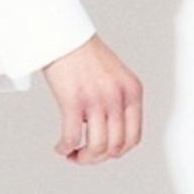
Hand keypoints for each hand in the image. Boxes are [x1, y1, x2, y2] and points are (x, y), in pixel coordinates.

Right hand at [40, 35, 142, 161]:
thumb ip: (117, 101)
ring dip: (82, 157)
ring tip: (71, 153)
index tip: (102, 151)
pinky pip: (72, 137)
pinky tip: (60, 146)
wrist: (63, 35)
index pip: (133, 137)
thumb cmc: (83, 54)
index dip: (117, 152)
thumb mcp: (113, 77)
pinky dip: (65, 147)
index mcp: (132, 92)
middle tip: (82, 156)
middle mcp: (118, 97)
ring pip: (97, 147)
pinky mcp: (73, 100)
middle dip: (98, 158)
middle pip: (116, 147)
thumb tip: (106, 132)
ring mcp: (97, 99)